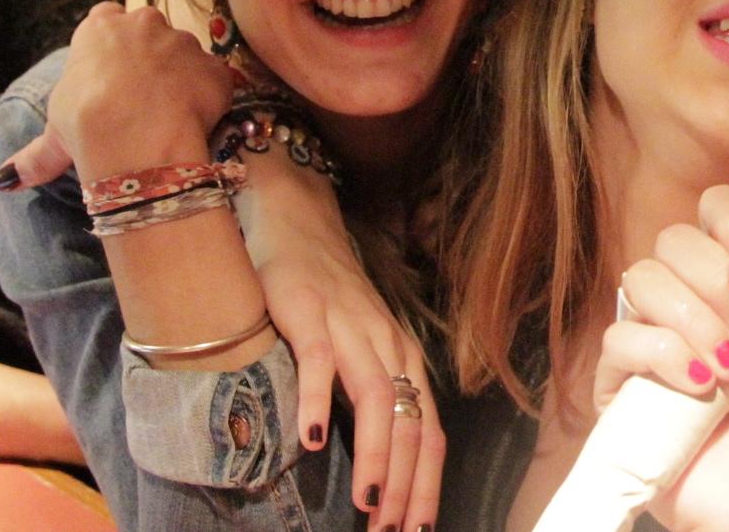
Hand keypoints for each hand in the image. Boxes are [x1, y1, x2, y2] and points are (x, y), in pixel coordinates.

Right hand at [0, 3, 230, 188]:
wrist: (135, 134)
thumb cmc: (86, 124)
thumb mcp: (55, 136)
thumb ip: (37, 153)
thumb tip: (8, 178)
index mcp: (101, 29)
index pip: (106, 18)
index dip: (110, 45)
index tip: (108, 70)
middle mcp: (146, 24)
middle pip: (149, 30)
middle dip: (148, 56)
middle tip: (139, 97)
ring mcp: (185, 43)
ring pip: (185, 55)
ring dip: (180, 78)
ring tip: (166, 116)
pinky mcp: (215, 67)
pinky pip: (215, 80)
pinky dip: (209, 98)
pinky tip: (194, 123)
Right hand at [240, 156, 444, 531]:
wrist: (300, 227)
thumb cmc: (330, 301)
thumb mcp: (361, 352)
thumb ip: (371, 398)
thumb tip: (383, 467)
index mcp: (404, 361)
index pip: (428, 433)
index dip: (426, 485)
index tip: (416, 531)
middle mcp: (387, 346)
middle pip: (410, 423)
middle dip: (407, 485)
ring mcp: (350, 327)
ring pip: (375, 396)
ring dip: (376, 454)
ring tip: (369, 502)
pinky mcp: (309, 312)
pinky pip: (319, 360)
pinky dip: (319, 400)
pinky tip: (315, 439)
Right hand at [598, 186, 728, 531]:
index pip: (714, 208)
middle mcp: (691, 295)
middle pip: (674, 240)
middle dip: (720, 286)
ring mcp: (653, 335)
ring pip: (642, 279)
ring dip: (697, 322)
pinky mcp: (622, 381)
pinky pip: (620, 337)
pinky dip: (665, 355)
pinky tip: (700, 388)